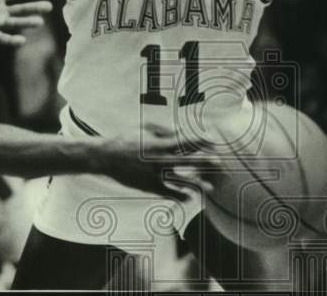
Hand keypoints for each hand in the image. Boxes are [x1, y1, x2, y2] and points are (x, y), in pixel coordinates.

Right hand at [93, 124, 220, 201]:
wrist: (106, 157)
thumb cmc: (127, 139)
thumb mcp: (146, 128)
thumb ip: (165, 130)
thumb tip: (182, 133)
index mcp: (160, 144)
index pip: (186, 142)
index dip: (202, 141)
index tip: (214, 142)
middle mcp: (160, 160)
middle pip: (189, 161)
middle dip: (206, 162)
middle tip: (220, 164)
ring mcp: (155, 174)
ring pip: (180, 181)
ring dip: (197, 185)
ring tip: (210, 189)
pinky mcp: (148, 186)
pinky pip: (167, 193)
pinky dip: (179, 196)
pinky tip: (189, 198)